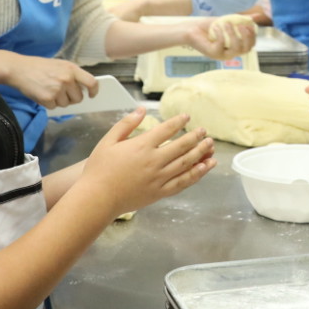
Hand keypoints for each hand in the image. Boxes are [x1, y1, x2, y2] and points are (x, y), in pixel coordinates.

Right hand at [6, 54, 97, 107]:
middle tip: (60, 91)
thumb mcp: (59, 65)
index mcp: (71, 69)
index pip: (91, 82)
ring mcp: (57, 89)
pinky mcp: (48, 98)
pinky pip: (54, 107)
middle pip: (78, 98)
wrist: (18, 69)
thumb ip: (72, 75)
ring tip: (48, 89)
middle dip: (71, 98)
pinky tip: (42, 93)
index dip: (94, 91)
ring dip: (58, 101)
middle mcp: (67, 79)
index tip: (91, 95)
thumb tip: (83, 88)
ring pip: (66, 104)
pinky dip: (48, 103)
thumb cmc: (39, 67)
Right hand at [83, 111, 214, 216]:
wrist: (97, 199)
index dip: (178, 122)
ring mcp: (159, 178)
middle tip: (204, 131)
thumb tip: (141, 109)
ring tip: (211, 146)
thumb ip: (126, 124)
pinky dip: (196, 174)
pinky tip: (205, 167)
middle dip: (195, 137)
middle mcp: (154, 161)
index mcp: (141, 146)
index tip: (187, 117)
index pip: (166, 130)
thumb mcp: (108, 141)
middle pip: (181, 146)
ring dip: (201, 153)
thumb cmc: (99, 169)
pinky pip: (183, 182)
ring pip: (186, 164)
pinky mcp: (160, 192)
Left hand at [185, 16, 256, 58]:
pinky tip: (216, 26)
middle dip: (247, 37)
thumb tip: (256, 16)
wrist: (192, 29)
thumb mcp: (228, 21)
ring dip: (233, 35)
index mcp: (235, 47)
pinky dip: (220, 34)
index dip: (252, 36)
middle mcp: (230, 53)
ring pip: (236, 49)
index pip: (250, 46)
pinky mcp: (213, 54)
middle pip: (246, 50)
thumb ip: (241, 20)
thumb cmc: (209, 27)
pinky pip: (221, 46)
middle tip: (241, 25)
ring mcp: (222, 55)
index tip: (250, 25)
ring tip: (226, 23)